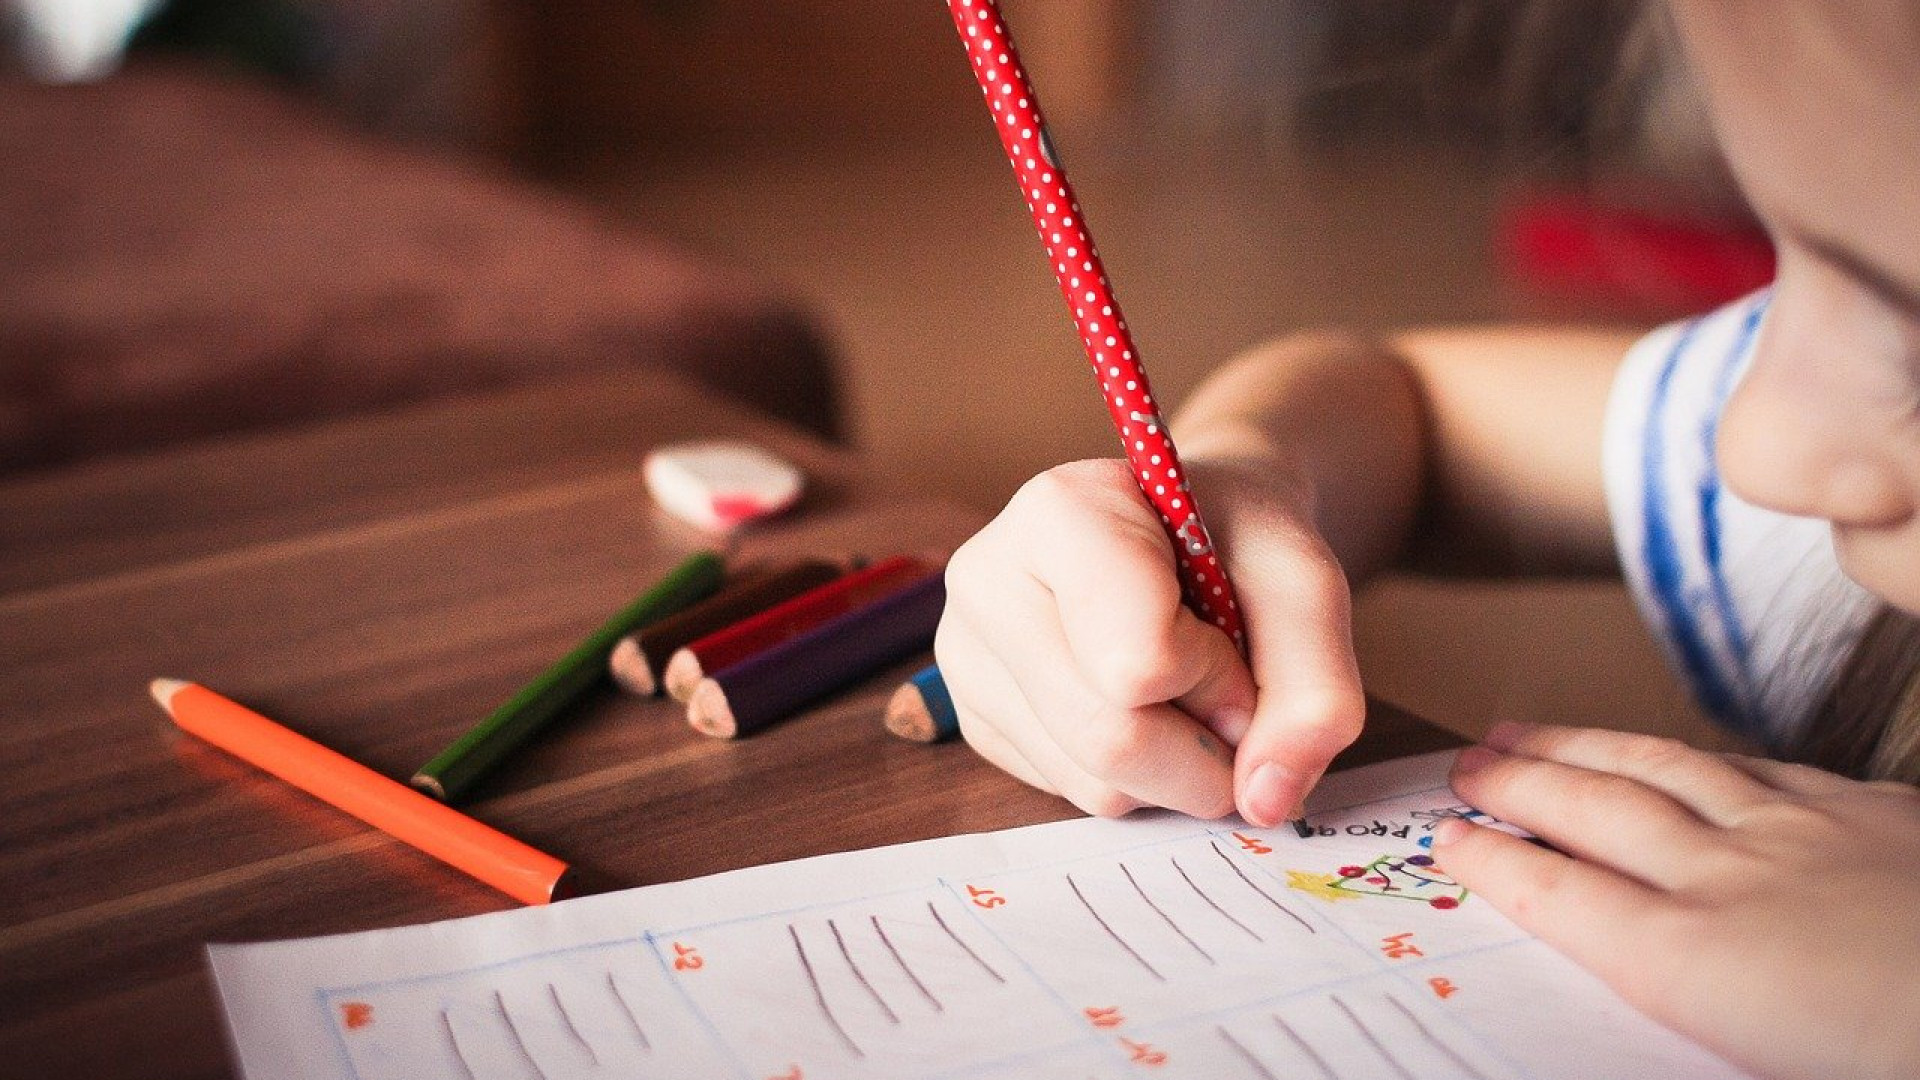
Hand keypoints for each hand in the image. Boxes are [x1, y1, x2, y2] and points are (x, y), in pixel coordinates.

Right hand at [935, 456, 1364, 824]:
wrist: (1191, 529)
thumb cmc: (1238, 541)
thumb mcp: (1305, 585)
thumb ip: (1315, 689)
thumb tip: (1265, 800)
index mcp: (1057, 513)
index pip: (1138, 662)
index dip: (1217, 676)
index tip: (1234, 634)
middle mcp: (987, 580)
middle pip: (1109, 738)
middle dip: (1204, 747)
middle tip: (1231, 695)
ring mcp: (967, 655)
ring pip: (1093, 782)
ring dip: (1175, 768)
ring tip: (1182, 689)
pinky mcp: (975, 719)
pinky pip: (1071, 794)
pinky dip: (1136, 777)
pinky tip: (1139, 706)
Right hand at [1434, 722, 1919, 1079]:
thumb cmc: (1897, 1052)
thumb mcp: (1766, 1066)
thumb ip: (1698, 1011)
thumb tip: (1643, 978)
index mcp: (1701, 963)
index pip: (1564, 899)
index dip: (1496, 864)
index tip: (1448, 840)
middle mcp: (1736, 882)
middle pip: (1597, 813)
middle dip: (1520, 784)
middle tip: (1466, 763)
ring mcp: (1810, 835)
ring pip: (1668, 770)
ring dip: (1587, 748)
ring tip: (1533, 732)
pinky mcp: (1881, 815)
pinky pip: (1763, 767)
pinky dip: (1700, 756)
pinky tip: (1690, 755)